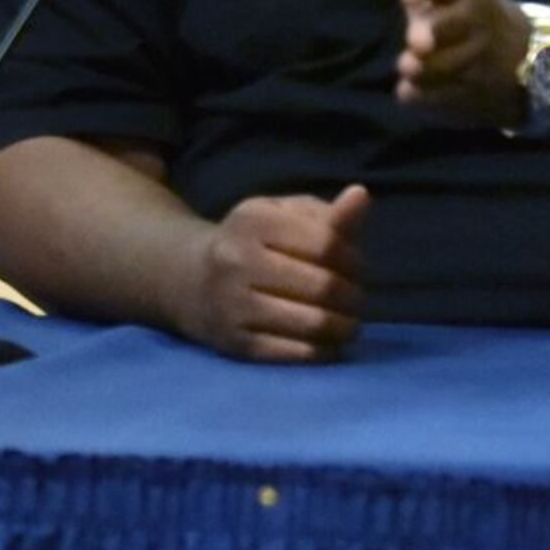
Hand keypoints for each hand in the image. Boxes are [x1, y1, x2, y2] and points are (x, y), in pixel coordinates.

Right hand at [176, 186, 368, 362]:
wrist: (188, 278)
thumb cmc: (253, 243)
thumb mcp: (284, 217)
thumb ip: (328, 213)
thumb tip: (361, 195)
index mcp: (252, 219)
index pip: (327, 243)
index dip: (354, 259)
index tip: (354, 266)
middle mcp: (236, 259)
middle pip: (324, 285)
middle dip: (353, 295)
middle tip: (353, 298)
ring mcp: (232, 303)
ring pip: (314, 323)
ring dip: (345, 327)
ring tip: (347, 323)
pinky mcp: (235, 342)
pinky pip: (297, 353)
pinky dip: (324, 351)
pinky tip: (327, 343)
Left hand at [393, 0, 527, 128]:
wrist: (514, 56)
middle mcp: (477, 21)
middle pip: (455, 27)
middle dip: (436, 33)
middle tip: (417, 41)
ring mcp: (476, 63)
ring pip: (446, 69)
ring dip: (426, 70)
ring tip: (411, 64)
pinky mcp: (466, 98)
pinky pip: (438, 102)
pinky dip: (424, 99)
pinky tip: (411, 92)